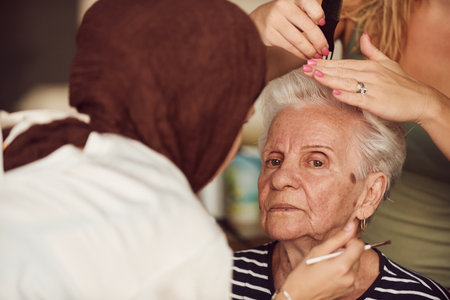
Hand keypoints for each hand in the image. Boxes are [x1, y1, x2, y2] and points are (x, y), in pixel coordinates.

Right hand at [250, 0, 327, 59]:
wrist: (258, 19)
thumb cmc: (281, 14)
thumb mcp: (294, 8)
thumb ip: (308, 15)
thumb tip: (324, 33)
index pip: (310, 5)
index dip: (319, 15)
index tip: (323, 24)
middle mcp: (283, 7)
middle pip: (307, 26)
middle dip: (319, 40)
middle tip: (325, 49)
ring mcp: (275, 20)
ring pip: (298, 39)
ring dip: (310, 50)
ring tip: (316, 55)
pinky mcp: (269, 34)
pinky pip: (289, 46)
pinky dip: (299, 53)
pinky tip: (305, 55)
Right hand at [276, 221, 363, 299]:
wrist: (298, 297)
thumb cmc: (303, 275)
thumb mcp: (317, 251)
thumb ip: (337, 238)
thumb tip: (351, 226)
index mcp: (342, 265)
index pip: (359, 245)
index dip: (349, 240)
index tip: (339, 242)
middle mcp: (350, 276)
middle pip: (358, 254)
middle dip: (346, 251)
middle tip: (328, 255)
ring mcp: (350, 285)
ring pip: (355, 264)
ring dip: (345, 261)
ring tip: (328, 265)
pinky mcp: (349, 290)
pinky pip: (351, 274)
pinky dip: (344, 271)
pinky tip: (330, 274)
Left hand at [303, 33, 449, 158]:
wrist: (421, 100)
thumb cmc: (403, 84)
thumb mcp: (388, 63)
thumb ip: (372, 51)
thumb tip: (364, 36)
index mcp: (370, 66)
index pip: (343, 63)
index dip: (325, 63)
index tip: (310, 62)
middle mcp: (370, 75)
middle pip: (342, 71)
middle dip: (322, 69)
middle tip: (305, 68)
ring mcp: (373, 88)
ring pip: (347, 82)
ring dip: (330, 78)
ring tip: (314, 75)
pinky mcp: (376, 102)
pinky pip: (359, 98)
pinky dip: (347, 95)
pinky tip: (334, 92)